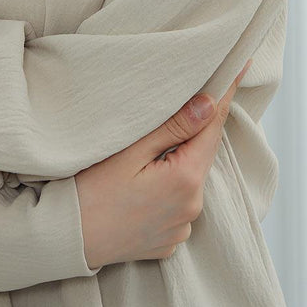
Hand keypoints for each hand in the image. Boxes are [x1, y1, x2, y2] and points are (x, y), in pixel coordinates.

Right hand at [75, 59, 251, 269]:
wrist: (66, 238)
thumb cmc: (91, 190)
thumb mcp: (130, 150)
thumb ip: (173, 127)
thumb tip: (209, 104)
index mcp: (186, 179)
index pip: (213, 126)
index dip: (224, 95)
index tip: (240, 66)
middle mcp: (192, 207)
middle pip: (201, 153)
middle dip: (193, 129)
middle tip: (180, 103)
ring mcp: (182, 227)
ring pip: (189, 178)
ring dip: (179, 161)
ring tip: (146, 154)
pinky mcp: (170, 240)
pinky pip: (178, 204)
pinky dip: (168, 188)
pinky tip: (141, 184)